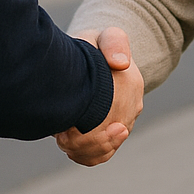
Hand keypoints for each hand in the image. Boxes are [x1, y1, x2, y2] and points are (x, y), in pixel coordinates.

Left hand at [55, 27, 142, 165]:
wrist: (90, 56)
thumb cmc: (94, 46)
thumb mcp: (104, 37)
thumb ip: (114, 42)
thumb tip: (121, 63)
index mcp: (132, 85)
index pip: (117, 115)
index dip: (93, 127)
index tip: (69, 126)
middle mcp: (131, 107)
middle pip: (110, 137)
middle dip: (83, 140)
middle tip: (61, 133)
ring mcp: (121, 123)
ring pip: (105, 149)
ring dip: (82, 149)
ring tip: (63, 138)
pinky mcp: (109, 135)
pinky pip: (101, 155)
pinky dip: (85, 155)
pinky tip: (69, 147)